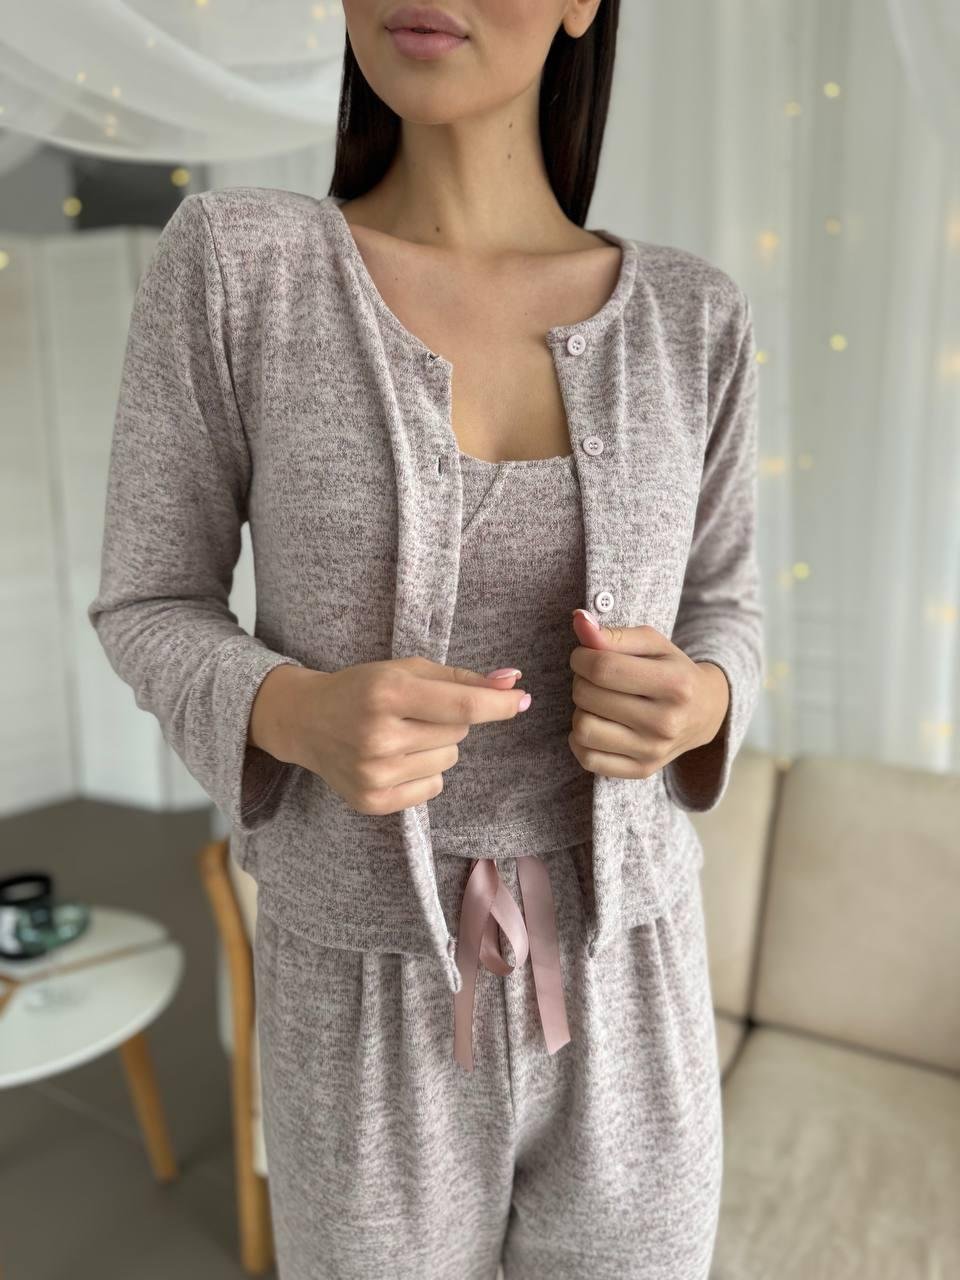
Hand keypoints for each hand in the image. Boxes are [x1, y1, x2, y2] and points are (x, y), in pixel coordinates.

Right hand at [250, 657, 529, 815]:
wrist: (305, 721)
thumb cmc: (362, 688)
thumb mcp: (405, 670)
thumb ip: (460, 677)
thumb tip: (513, 681)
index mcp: (387, 692)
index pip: (463, 706)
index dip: (499, 704)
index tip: (523, 700)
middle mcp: (379, 735)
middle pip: (459, 732)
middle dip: (451, 719)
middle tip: (415, 712)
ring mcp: (374, 773)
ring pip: (449, 761)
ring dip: (437, 746)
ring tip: (402, 735)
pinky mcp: (371, 801)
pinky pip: (432, 788)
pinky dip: (424, 774)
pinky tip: (394, 758)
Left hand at [567, 609, 729, 780]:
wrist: (706, 713)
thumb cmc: (673, 671)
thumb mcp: (653, 644)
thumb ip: (615, 634)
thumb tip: (578, 621)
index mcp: (674, 684)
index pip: (602, 667)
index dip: (581, 657)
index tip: (585, 655)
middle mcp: (666, 722)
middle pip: (588, 697)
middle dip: (581, 680)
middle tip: (595, 677)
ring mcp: (653, 751)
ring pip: (583, 729)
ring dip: (581, 710)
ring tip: (597, 701)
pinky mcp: (641, 770)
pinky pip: (588, 758)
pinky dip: (581, 740)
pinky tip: (597, 723)